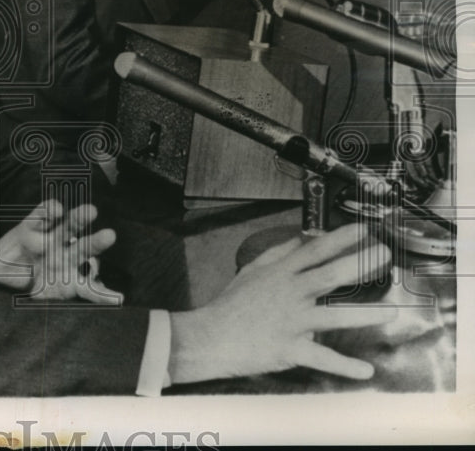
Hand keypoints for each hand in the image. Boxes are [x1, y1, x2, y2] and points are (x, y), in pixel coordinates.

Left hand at [0, 199, 121, 304]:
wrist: (18, 276)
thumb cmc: (4, 261)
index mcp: (32, 230)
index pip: (41, 215)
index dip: (48, 210)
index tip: (55, 208)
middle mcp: (53, 240)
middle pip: (67, 226)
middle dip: (78, 218)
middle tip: (90, 210)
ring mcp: (65, 260)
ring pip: (83, 249)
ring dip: (96, 242)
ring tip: (110, 235)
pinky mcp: (72, 282)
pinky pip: (88, 287)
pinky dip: (103, 293)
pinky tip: (116, 298)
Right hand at [168, 223, 396, 383]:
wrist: (210, 337)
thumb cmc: (230, 305)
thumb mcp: (251, 272)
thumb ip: (277, 255)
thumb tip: (300, 240)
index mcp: (279, 274)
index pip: (313, 250)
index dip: (340, 238)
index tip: (363, 229)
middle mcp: (288, 294)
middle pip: (328, 275)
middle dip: (358, 265)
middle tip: (384, 257)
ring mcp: (290, 321)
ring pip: (332, 317)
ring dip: (363, 316)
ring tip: (390, 314)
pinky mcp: (289, 348)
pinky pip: (321, 358)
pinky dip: (344, 366)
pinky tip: (365, 371)